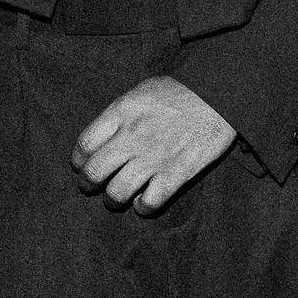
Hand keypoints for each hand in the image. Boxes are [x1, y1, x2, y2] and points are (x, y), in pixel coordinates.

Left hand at [72, 76, 235, 212]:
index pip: (84, 145)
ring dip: (112, 200)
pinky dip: (143, 207)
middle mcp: (132, 137)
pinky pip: (150, 202)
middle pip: (94, 172)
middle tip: (91, 186)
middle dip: (87, 184)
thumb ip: (119, 113)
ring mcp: (154, 157)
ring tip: (116, 198)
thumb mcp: (141, 91)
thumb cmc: (180, 90)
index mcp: (121, 113)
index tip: (81, 164)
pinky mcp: (176, 173)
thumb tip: (104, 134)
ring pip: (117, 192)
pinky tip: (144, 202)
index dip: (78, 160)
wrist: (218, 94)